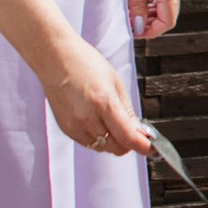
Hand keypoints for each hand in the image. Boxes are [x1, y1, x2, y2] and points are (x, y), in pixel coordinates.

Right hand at [40, 30, 152, 157]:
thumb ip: (128, 111)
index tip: (152, 148)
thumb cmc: (85, 64)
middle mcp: (87, 118)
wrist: (55, 58)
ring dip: (114, 142)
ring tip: (114, 122)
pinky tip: (99, 122)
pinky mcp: (66, 129)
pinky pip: (88, 143)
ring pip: (103, 148)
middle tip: (136, 132)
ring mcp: (74, 126)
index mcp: (104, 103)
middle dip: (129, 144)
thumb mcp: (115, 82)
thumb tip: (140, 131)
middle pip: (116, 148)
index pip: (128, 138)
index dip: (144, 147)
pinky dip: (99, 138)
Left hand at [122, 0, 182, 42]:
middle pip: (169, 16)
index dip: (151, 32)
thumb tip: (139, 27)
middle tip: (130, 25)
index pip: (167, 21)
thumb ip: (136, 5)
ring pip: (167, 7)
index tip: (134, 33)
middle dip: (151, 25)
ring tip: (131, 14)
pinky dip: (153, 4)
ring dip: (151, 15)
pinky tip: (137, 2)